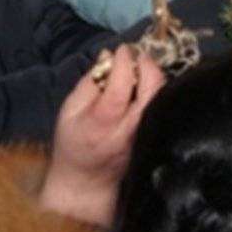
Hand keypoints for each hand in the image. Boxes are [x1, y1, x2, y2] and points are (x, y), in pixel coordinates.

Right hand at [40, 45, 163, 225]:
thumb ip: (89, 82)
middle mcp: (129, 129)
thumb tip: (108, 56)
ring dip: (154, 76)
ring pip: (162, 96)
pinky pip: (162, 106)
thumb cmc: (73, 143)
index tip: (122, 49)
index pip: (121, 86)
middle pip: (152, 89)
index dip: (125, 62)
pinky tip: (144, 87)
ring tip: (140, 69)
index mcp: (102, 122)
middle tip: (136, 56)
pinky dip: (156, 90)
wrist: (86, 182)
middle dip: (147, 65)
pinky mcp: (154, 137)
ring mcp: (145, 134)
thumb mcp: (69, 110)